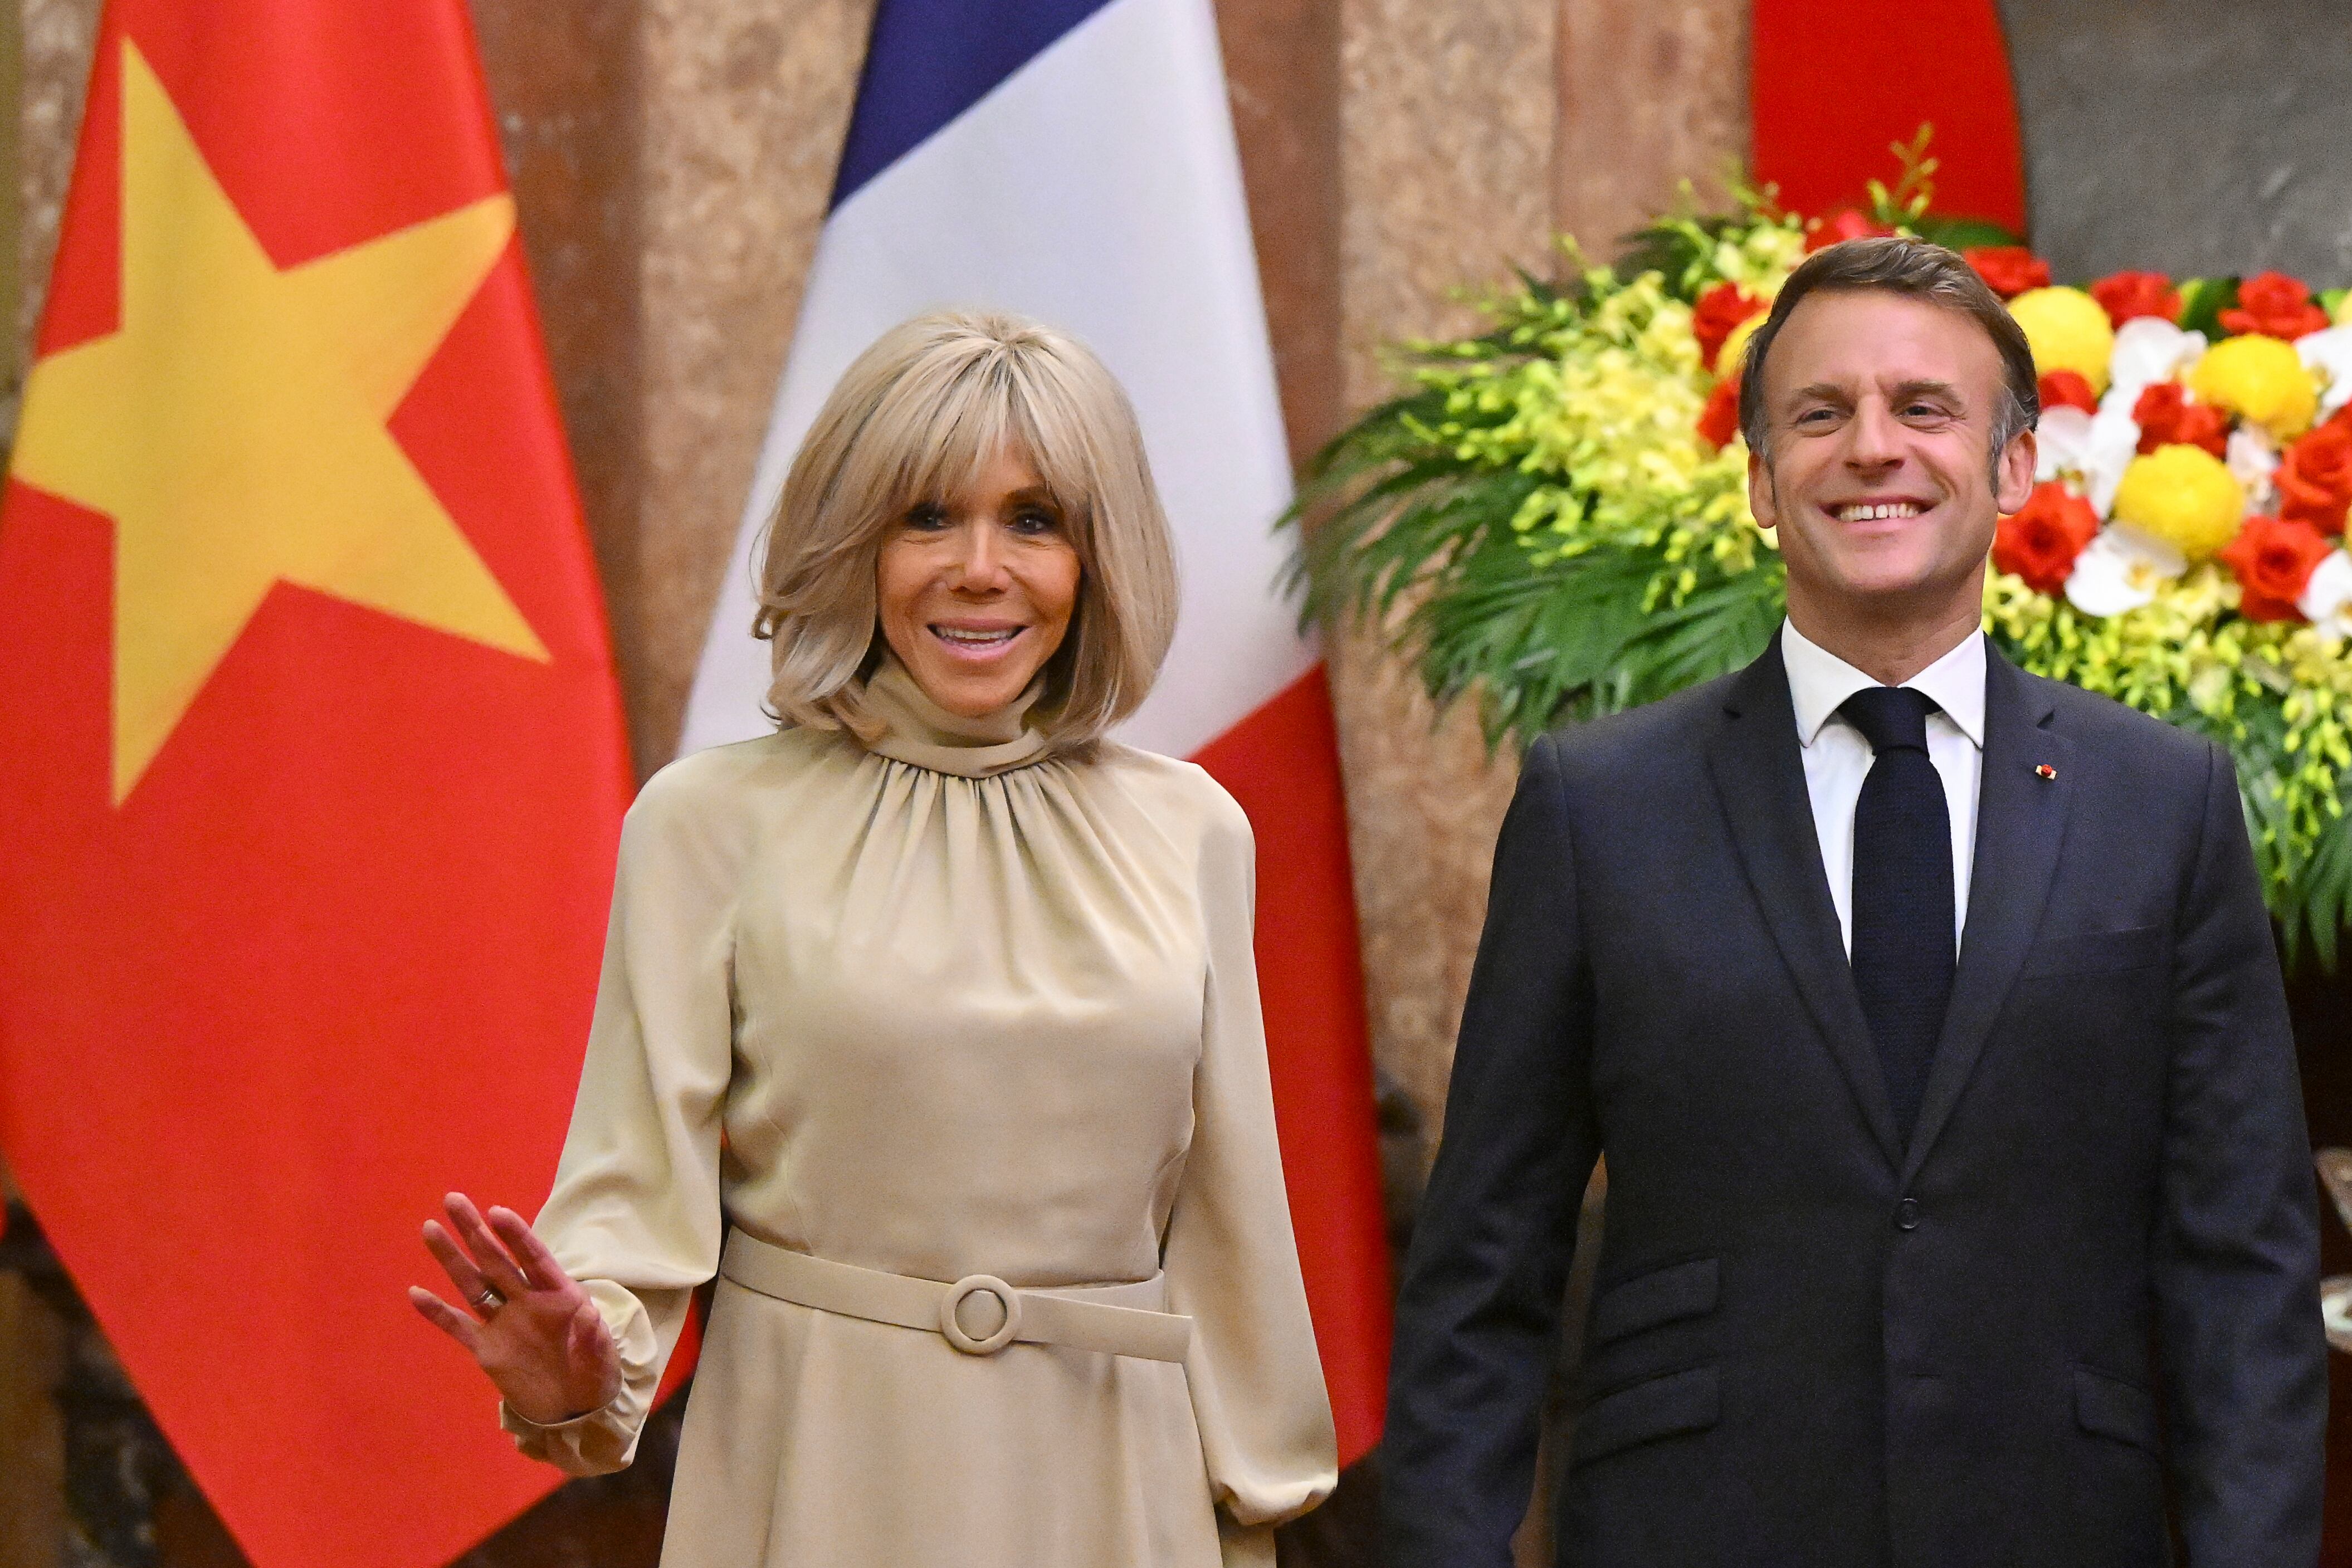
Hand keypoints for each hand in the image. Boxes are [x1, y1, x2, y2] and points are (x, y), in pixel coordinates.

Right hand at [408, 1192, 621, 1426]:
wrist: (576, 1409)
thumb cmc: (596, 1374)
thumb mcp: (602, 1360)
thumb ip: (595, 1339)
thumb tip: (589, 1314)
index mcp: (559, 1294)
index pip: (535, 1258)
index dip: (517, 1236)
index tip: (496, 1212)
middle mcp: (528, 1301)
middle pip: (497, 1260)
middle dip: (476, 1230)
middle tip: (454, 1199)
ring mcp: (505, 1323)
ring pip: (473, 1284)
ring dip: (452, 1258)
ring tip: (430, 1228)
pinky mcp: (487, 1349)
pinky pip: (458, 1327)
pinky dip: (437, 1312)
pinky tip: (416, 1293)